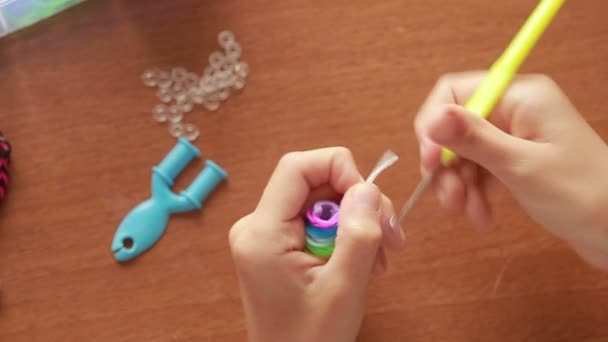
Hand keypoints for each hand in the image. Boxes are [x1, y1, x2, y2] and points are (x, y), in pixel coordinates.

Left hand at [229, 148, 404, 341]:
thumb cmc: (310, 340)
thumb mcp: (343, 288)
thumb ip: (358, 235)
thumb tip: (368, 189)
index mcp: (262, 233)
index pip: (297, 167)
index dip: (340, 169)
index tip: (370, 202)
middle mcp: (257, 226)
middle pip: (315, 182)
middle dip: (358, 202)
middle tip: (390, 235)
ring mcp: (267, 235)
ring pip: (322, 200)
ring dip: (358, 221)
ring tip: (382, 256)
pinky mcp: (279, 245)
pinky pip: (318, 221)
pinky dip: (346, 234)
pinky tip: (365, 261)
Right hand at [415, 72, 607, 269]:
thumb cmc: (583, 194)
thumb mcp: (521, 166)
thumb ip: (474, 140)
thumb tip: (433, 118)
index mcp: (520, 97)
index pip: (455, 92)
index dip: (434, 125)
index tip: (429, 161)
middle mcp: (515, 109)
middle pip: (455, 126)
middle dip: (446, 165)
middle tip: (448, 199)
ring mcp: (514, 134)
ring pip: (463, 152)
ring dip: (458, 184)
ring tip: (468, 213)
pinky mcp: (515, 157)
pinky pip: (478, 168)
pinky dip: (473, 192)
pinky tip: (480, 214)